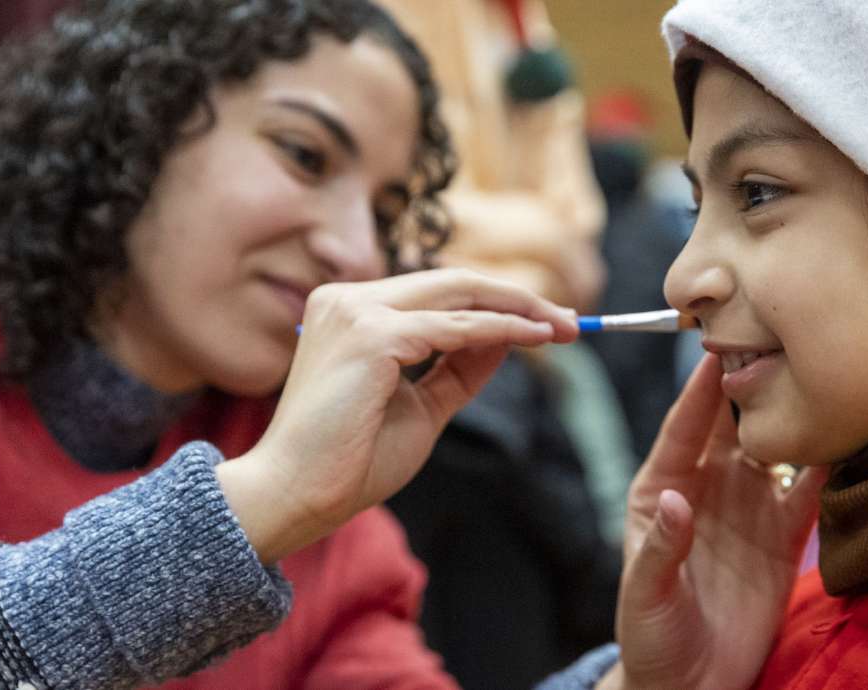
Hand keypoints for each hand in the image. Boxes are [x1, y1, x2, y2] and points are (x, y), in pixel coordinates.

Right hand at [217, 269, 577, 562]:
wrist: (294, 494)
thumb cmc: (349, 461)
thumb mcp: (421, 406)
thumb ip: (460, 369)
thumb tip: (509, 338)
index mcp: (352, 311)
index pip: (438, 294)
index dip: (496, 304)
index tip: (546, 325)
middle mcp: (350, 299)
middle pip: (454, 283)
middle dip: (519, 299)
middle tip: (572, 323)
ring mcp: (358, 311)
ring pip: (460, 295)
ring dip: (520, 309)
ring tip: (566, 329)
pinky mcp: (372, 335)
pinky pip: (457, 328)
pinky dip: (502, 329)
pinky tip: (538, 338)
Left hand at [606, 354, 825, 689]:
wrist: (690, 683)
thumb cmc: (651, 633)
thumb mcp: (646, 594)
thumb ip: (662, 548)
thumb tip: (678, 500)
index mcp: (663, 486)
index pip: (685, 427)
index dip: (701, 390)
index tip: (717, 348)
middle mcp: (709, 485)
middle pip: (734, 423)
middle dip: (752, 382)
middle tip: (775, 338)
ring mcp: (749, 506)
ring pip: (777, 448)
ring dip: (794, 416)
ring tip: (819, 374)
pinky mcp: (784, 536)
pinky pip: (810, 493)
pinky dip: (829, 467)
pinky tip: (850, 436)